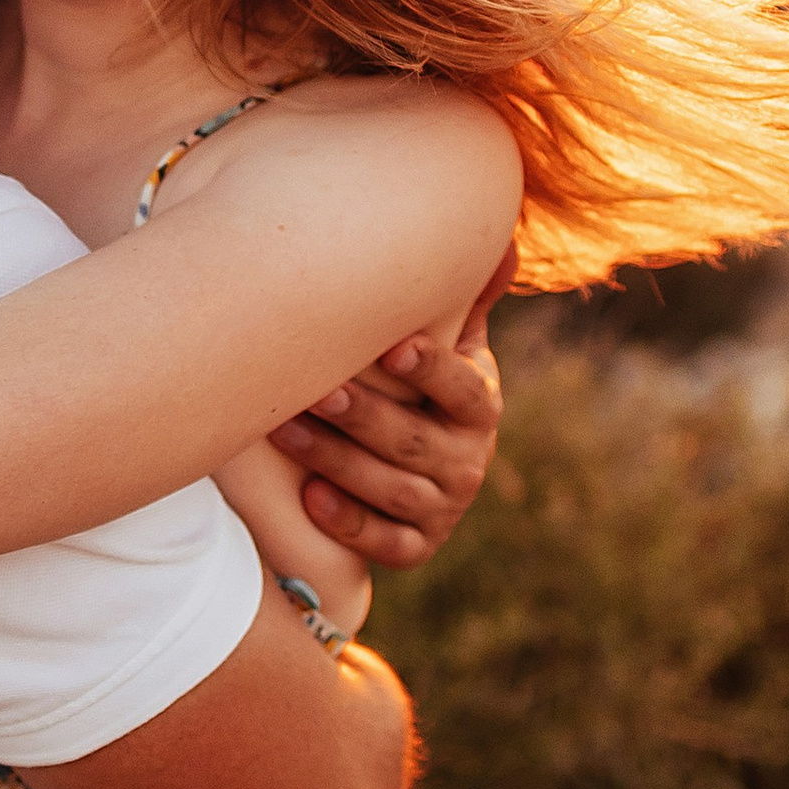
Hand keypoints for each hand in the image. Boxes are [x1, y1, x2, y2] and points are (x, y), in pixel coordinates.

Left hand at [270, 252, 513, 568]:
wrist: (417, 466)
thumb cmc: (419, 385)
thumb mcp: (449, 343)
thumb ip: (465, 299)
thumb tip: (502, 242)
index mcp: (480, 405)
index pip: (466, 391)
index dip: (433, 371)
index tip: (395, 348)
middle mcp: (469, 460)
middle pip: (417, 443)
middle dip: (365, 418)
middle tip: (317, 390)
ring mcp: (443, 508)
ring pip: (394, 491)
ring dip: (337, 462)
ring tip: (285, 431)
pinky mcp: (417, 546)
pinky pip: (388, 545)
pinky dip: (350, 525)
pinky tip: (310, 499)